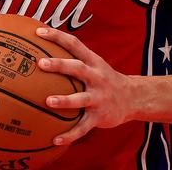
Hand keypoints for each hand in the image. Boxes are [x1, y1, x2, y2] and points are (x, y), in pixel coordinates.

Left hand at [36, 27, 131, 145]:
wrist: (132, 98)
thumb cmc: (104, 78)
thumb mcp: (93, 63)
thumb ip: (73, 57)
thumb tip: (43, 49)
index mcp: (92, 61)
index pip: (74, 43)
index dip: (57, 36)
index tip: (39, 31)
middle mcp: (96, 77)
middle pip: (77, 68)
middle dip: (59, 65)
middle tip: (41, 63)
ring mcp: (99, 97)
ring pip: (81, 98)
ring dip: (65, 100)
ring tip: (48, 102)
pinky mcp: (100, 116)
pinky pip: (83, 126)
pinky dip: (70, 134)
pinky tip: (55, 139)